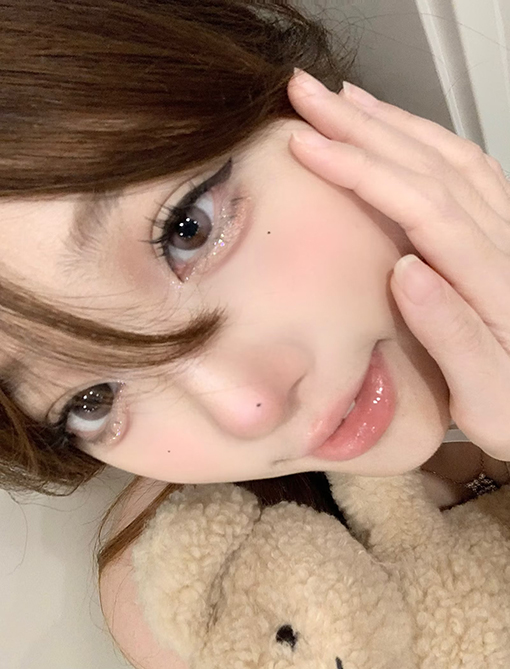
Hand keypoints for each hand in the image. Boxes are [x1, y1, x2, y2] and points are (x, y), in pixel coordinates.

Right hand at [287, 69, 509, 460]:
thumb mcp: (487, 401)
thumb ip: (451, 335)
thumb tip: (405, 270)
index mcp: (494, 285)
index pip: (421, 206)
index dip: (361, 169)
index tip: (306, 145)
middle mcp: (505, 244)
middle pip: (430, 166)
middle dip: (363, 125)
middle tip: (307, 95)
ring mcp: (507, 232)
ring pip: (448, 157)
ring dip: (392, 122)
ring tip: (343, 100)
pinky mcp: (503, 233)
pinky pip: (467, 168)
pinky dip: (425, 138)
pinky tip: (398, 130)